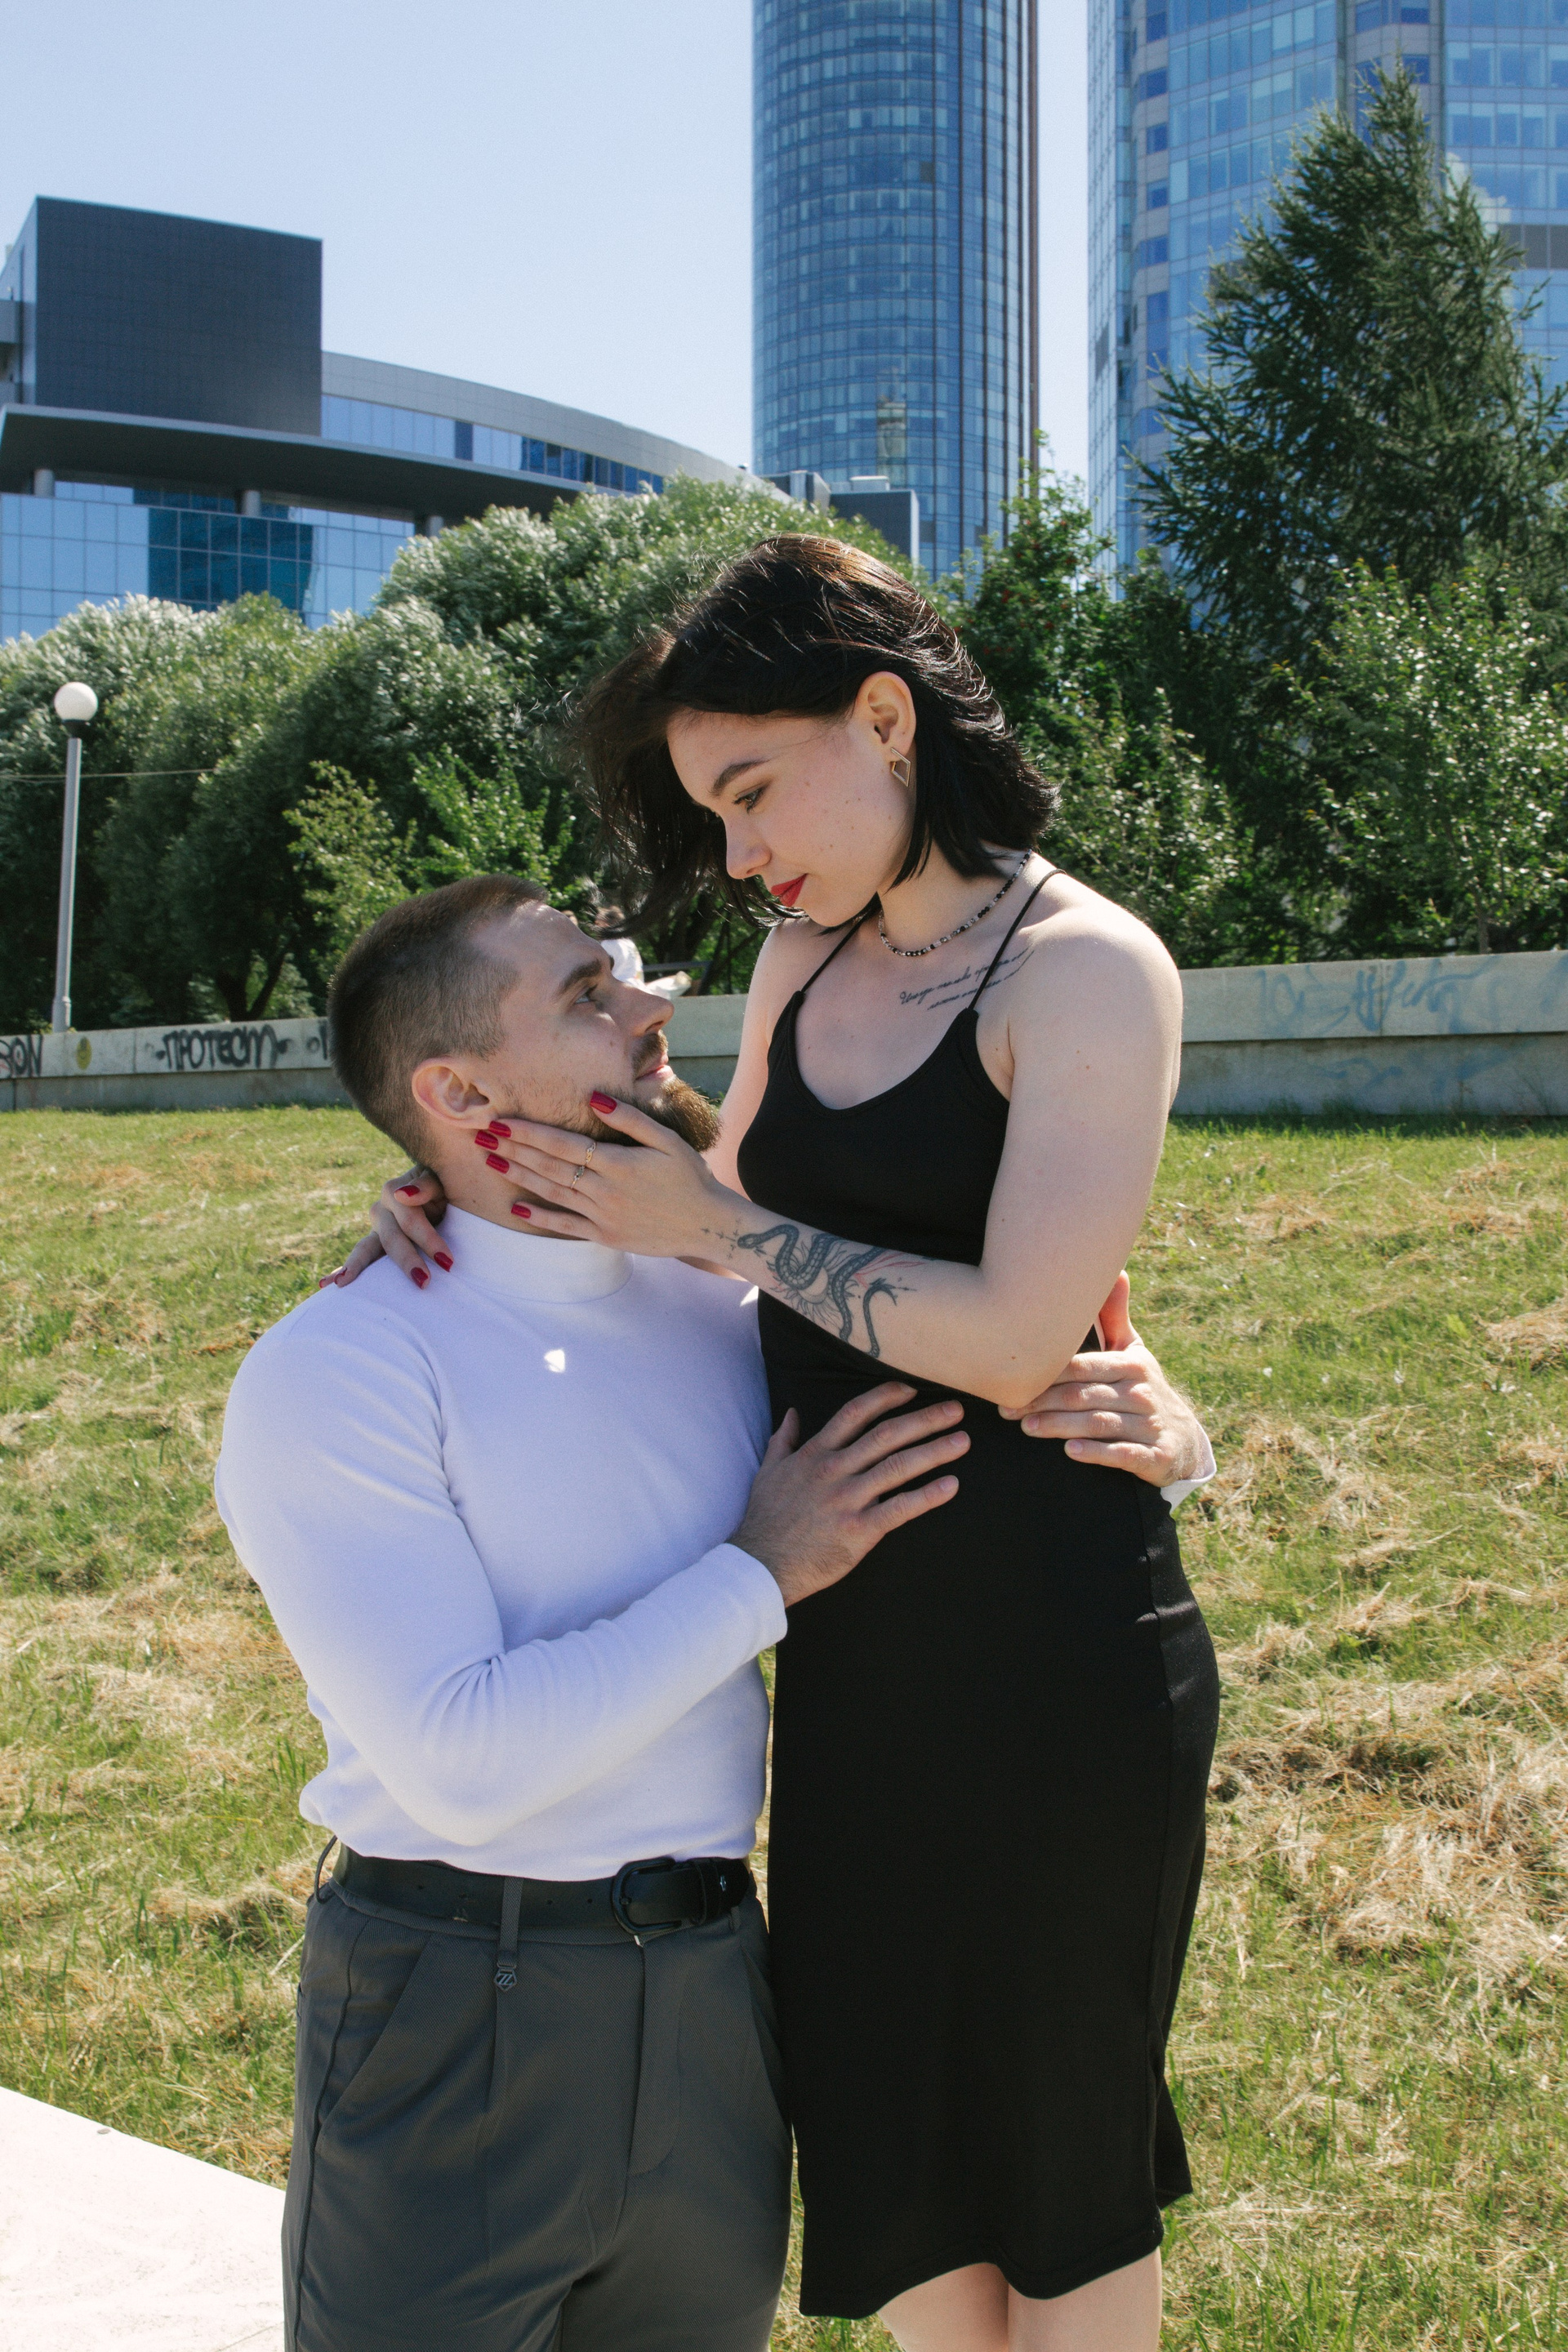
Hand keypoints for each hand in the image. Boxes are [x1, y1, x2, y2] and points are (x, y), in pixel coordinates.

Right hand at [320, 1169, 450, 1290]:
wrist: (442, 1189)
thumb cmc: (446, 1183)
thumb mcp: (440, 1179)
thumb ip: (425, 1185)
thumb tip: (401, 1195)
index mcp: (394, 1191)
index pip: (408, 1219)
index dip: (428, 1239)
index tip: (448, 1262)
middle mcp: (380, 1210)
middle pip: (390, 1238)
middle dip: (407, 1260)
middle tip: (424, 1282)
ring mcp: (376, 1228)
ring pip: (365, 1249)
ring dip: (357, 1266)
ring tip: (342, 1283)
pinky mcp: (376, 1244)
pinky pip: (360, 1257)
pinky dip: (343, 1270)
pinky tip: (326, 1284)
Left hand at [472, 1095, 728, 1257]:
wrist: (708, 1225)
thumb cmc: (690, 1177)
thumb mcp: (668, 1140)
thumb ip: (630, 1119)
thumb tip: (595, 1097)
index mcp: (617, 1163)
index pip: (562, 1144)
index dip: (529, 1132)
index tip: (501, 1121)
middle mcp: (604, 1190)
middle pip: (549, 1166)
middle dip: (513, 1150)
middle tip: (481, 1137)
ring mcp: (602, 1216)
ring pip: (552, 1192)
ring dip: (519, 1177)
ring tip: (491, 1163)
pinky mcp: (605, 1236)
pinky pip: (565, 1225)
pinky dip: (540, 1218)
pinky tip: (516, 1209)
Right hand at [733, 1384, 967, 1606]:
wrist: (761, 1565)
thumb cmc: (765, 1519)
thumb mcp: (768, 1471)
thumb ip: (783, 1439)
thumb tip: (792, 1412)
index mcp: (815, 1453)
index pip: (855, 1413)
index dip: (886, 1398)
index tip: (911, 1391)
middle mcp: (834, 1470)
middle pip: (887, 1435)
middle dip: (925, 1419)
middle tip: (956, 1410)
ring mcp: (848, 1499)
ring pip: (899, 1466)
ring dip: (935, 1451)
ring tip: (963, 1441)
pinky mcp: (859, 1530)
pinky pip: (901, 1508)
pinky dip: (928, 1496)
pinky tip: (952, 1485)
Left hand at [1000, 1271, 1209, 1485]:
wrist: (1182, 1441)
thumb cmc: (1141, 1388)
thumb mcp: (1132, 1352)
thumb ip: (1115, 1316)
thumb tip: (1116, 1270)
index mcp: (1132, 1365)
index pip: (1082, 1366)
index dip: (1046, 1372)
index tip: (1011, 1377)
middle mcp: (1142, 1392)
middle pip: (1084, 1395)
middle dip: (1043, 1401)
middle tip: (1006, 1409)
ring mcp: (1150, 1425)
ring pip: (1098, 1423)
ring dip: (1060, 1426)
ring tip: (1026, 1428)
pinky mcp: (1155, 1456)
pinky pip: (1122, 1454)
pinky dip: (1097, 1452)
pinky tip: (1071, 1451)